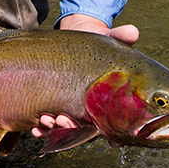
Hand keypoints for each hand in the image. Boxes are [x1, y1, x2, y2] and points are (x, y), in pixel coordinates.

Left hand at [30, 14, 139, 135]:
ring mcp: (72, 108)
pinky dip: (42, 129)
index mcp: (108, 100)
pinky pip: (48, 123)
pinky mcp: (55, 104)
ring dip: (55, 129)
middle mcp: (90, 108)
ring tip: (46, 119)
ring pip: (65, 129)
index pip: (114, 125)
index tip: (103, 136)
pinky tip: (35, 128)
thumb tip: (133, 32)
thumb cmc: (99, 40)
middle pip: (85, 130)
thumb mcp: (110, 38)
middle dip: (73, 128)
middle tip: (63, 120)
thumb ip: (122, 37)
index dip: (111, 136)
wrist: (77, 34)